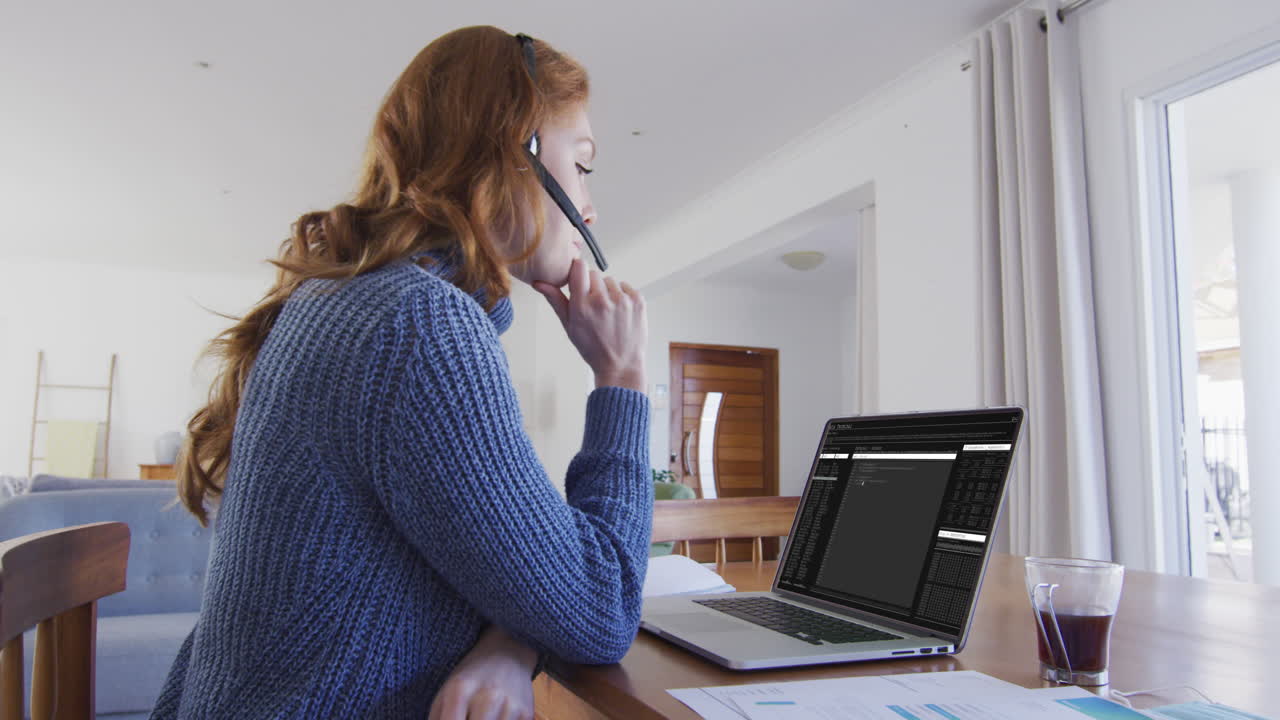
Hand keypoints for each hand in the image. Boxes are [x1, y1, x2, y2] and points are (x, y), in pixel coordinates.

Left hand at [428, 625, 536, 719]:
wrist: (509, 651)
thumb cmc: (471, 677)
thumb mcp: (446, 693)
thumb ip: (437, 719)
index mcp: (460, 691)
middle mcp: (487, 697)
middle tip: (468, 718)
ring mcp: (510, 706)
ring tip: (480, 716)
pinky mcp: (527, 713)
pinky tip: (495, 718)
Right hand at [533, 258, 646, 391]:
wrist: (620, 365)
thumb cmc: (593, 348)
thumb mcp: (569, 326)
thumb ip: (555, 300)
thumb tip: (539, 282)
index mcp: (582, 305)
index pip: (579, 267)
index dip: (577, 271)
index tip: (577, 279)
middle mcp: (603, 300)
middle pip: (594, 274)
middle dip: (592, 286)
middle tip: (593, 306)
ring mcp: (622, 300)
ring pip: (610, 281)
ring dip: (608, 291)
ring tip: (607, 312)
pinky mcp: (638, 301)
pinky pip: (625, 287)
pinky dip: (622, 296)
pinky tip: (619, 313)